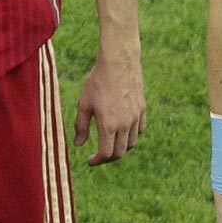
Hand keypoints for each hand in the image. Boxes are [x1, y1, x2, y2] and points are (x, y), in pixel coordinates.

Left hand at [75, 48, 146, 165]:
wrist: (119, 61)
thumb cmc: (97, 81)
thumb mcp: (84, 104)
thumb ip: (81, 126)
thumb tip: (79, 144)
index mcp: (108, 125)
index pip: (105, 153)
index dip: (97, 161)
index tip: (89, 161)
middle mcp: (124, 124)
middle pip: (120, 152)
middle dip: (108, 158)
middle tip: (99, 156)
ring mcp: (135, 117)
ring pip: (131, 143)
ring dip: (121, 148)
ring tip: (111, 144)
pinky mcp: (142, 109)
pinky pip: (139, 129)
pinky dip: (131, 135)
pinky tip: (123, 131)